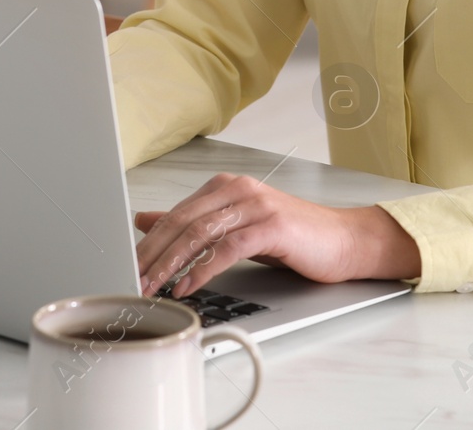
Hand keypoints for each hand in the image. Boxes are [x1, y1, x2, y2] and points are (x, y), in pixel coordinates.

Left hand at [132, 173, 420, 297]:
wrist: (344, 241)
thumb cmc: (293, 236)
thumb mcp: (236, 226)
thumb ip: (194, 223)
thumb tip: (144, 220)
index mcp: (225, 186)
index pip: (175, 213)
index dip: (149, 241)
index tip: (128, 264)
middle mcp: (237, 189)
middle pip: (182, 221)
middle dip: (153, 253)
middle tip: (133, 278)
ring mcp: (255, 205)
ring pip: (200, 233)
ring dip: (171, 264)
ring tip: (153, 286)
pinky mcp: (271, 226)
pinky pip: (227, 248)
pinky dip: (203, 269)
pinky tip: (188, 285)